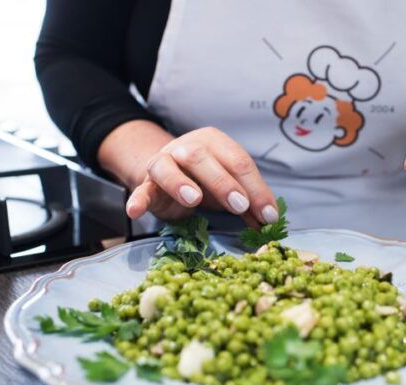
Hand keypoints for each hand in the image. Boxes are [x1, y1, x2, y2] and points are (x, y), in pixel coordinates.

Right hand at [126, 127, 277, 225]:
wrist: (168, 174)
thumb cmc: (206, 180)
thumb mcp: (231, 187)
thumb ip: (250, 202)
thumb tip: (270, 221)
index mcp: (215, 142)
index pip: (238, 161)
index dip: (256, 188)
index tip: (268, 215)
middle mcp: (187, 147)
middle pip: (202, 158)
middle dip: (223, 182)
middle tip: (240, 206)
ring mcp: (163, 163)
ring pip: (167, 166)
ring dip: (179, 182)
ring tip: (194, 199)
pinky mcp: (146, 184)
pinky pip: (140, 190)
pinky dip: (137, 200)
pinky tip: (135, 211)